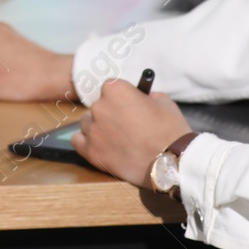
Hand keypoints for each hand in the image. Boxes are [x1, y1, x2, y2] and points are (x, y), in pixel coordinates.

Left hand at [70, 79, 193, 188]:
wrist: (171, 162)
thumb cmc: (170, 129)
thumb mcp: (162, 100)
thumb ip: (143, 95)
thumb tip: (137, 97)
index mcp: (115, 90)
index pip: (110, 87)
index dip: (120, 97)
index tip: (127, 105)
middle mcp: (99, 106)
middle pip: (98, 105)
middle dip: (110, 113)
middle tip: (125, 125)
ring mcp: (93, 130)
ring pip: (87, 122)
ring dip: (98, 126)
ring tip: (115, 138)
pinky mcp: (91, 152)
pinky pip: (78, 140)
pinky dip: (86, 141)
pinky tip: (99, 144)